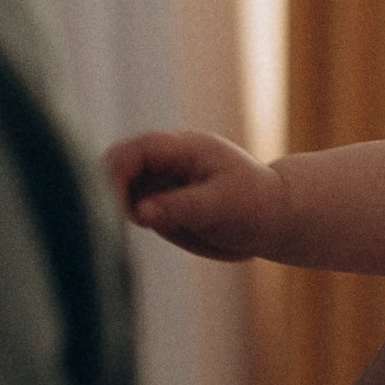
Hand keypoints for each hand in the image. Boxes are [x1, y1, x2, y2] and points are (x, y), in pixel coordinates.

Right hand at [107, 125, 287, 260]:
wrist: (276, 219)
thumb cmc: (257, 207)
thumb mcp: (222, 207)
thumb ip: (181, 207)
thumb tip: (140, 212)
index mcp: (184, 149)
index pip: (137, 150)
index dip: (117, 172)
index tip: (112, 205)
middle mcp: (167, 161)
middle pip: (118, 164)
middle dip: (108, 190)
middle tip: (118, 224)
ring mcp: (161, 181)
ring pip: (118, 188)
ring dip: (115, 207)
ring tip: (133, 232)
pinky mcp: (160, 202)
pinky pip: (130, 207)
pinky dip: (125, 219)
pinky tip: (135, 235)